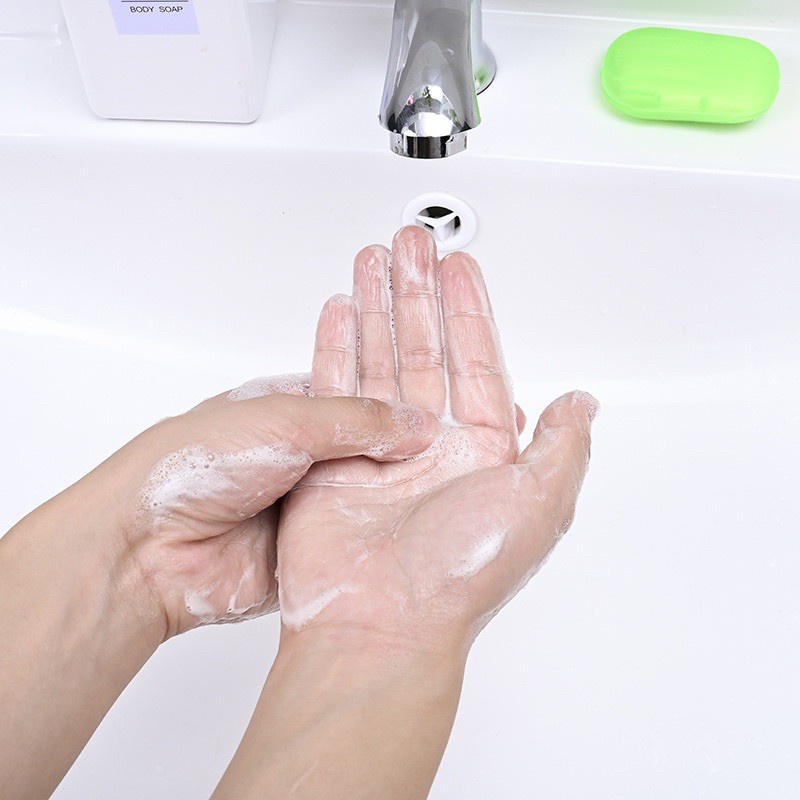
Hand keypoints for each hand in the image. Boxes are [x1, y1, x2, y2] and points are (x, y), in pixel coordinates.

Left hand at [94, 384, 438, 637]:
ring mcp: (317, 499)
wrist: (152, 549)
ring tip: (471, 471)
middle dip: (417, 437)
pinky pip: (364, 531)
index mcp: (299, 406)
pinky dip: (393, 526)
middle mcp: (312, 451)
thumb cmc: (197, 465)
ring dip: (411, 485)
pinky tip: (436, 518)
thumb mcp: (284, 421)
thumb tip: (421, 424)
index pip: (368, 388)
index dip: (406, 385)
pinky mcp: (318, 543)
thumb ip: (356, 419)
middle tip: (474, 427)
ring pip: (378, 488)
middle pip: (379, 440)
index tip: (454, 381)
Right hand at [212, 227, 598, 799]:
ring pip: (379, 357)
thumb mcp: (539, 504)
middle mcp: (430, 443)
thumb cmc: (457, 575)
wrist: (379, 624)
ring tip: (371, 262)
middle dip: (417, 292)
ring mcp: (378, 447)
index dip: (468, 308)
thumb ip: (562, 446)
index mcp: (480, 448)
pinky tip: (337, 313)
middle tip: (411, 243)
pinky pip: (332, 387)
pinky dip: (334, 347)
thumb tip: (582, 404)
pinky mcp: (332, 457)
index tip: (458, 265)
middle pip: (424, 346)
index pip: (476, 358)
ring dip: (375, 307)